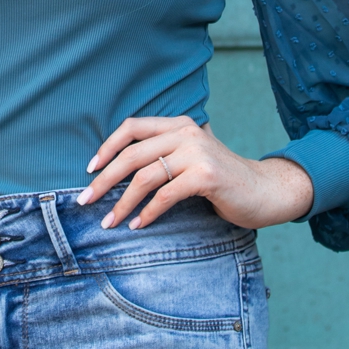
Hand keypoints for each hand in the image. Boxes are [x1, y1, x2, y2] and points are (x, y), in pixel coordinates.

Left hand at [77, 114, 314, 231]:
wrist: (264, 191)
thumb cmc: (222, 179)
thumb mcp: (192, 156)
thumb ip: (165, 153)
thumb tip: (117, 168)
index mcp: (180, 124)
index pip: (133, 126)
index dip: (107, 147)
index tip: (90, 170)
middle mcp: (187, 133)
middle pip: (132, 154)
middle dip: (103, 180)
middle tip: (85, 201)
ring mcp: (198, 153)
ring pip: (144, 177)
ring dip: (121, 203)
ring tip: (108, 222)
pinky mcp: (206, 175)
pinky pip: (165, 196)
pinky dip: (147, 213)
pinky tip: (138, 225)